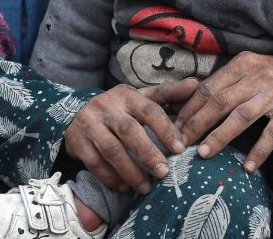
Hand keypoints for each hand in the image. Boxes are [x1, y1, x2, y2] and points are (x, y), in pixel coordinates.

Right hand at [64, 80, 194, 193]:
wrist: (77, 113)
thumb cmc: (120, 108)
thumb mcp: (142, 97)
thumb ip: (168, 93)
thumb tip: (195, 84)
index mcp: (126, 95)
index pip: (149, 110)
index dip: (165, 129)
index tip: (180, 149)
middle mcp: (106, 107)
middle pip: (129, 131)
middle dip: (148, 154)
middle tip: (164, 172)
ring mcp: (89, 124)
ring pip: (111, 150)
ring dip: (130, 171)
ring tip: (145, 187)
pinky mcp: (77, 142)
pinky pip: (95, 163)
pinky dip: (111, 177)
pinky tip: (125, 187)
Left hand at [175, 51, 272, 171]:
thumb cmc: (267, 72)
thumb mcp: (244, 68)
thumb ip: (220, 83)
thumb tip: (184, 103)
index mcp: (241, 65)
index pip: (208, 88)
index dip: (189, 109)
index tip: (175, 128)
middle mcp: (256, 78)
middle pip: (220, 102)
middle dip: (197, 124)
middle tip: (181, 144)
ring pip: (242, 116)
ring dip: (220, 136)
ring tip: (204, 153)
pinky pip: (272, 134)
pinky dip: (259, 151)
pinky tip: (247, 167)